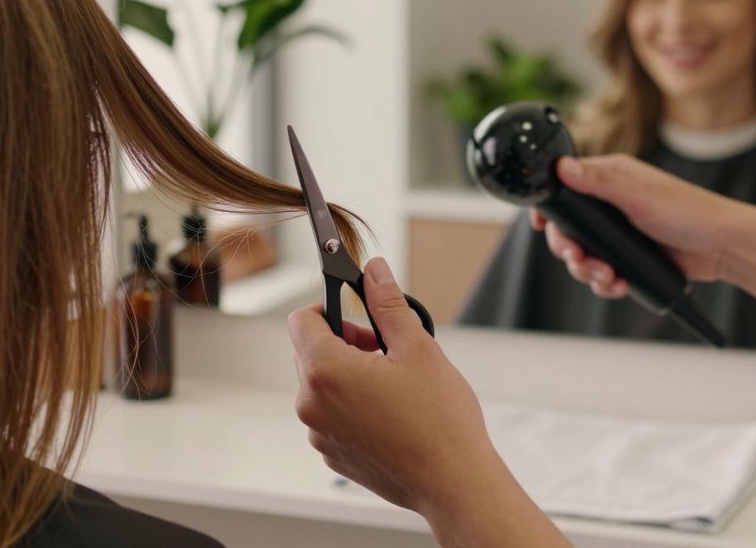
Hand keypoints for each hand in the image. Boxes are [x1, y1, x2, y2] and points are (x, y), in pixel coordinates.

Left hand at [287, 258, 493, 514]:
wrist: (454, 484)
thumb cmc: (440, 420)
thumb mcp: (418, 348)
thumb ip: (388, 304)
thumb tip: (374, 272)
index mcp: (325, 371)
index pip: (301, 320)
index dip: (328, 309)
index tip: (359, 317)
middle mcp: (311, 404)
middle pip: (310, 353)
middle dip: (343, 343)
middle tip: (386, 352)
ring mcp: (320, 434)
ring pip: (323, 386)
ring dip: (349, 378)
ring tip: (393, 387)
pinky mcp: (333, 456)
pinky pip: (332, 418)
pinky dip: (353, 408)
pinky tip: (391, 415)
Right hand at [527, 155, 743, 297]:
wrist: (724, 248)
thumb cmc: (690, 212)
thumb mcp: (639, 195)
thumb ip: (599, 182)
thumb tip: (562, 167)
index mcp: (610, 179)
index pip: (564, 187)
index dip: (550, 209)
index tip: (543, 225)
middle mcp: (610, 204)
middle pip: (569, 228)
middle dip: (569, 248)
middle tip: (578, 258)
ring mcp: (618, 232)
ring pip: (583, 254)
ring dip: (587, 270)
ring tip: (605, 277)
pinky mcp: (628, 256)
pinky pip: (603, 272)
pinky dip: (605, 282)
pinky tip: (618, 285)